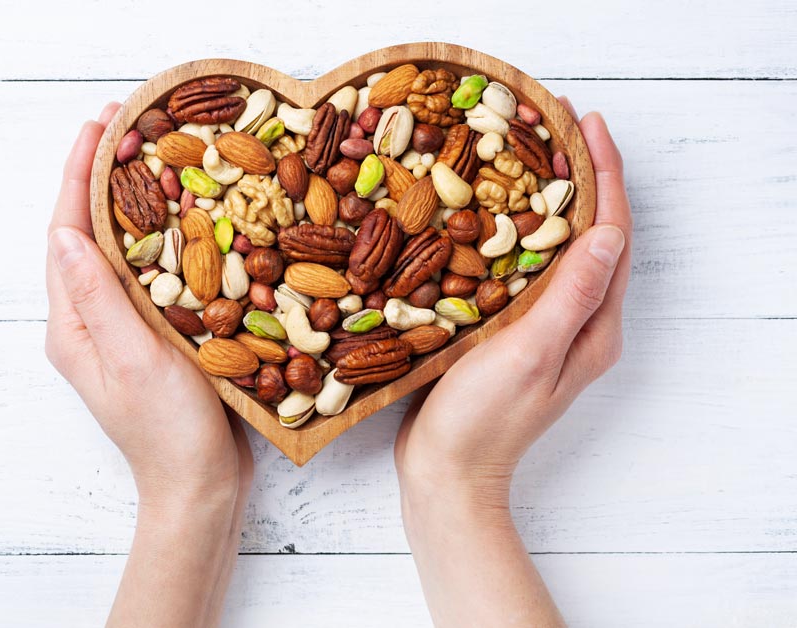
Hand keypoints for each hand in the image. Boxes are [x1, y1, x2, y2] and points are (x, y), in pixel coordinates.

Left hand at [44, 103, 251, 627]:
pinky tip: (184, 215)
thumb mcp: (133, 359)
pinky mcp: (145, 337)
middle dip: (102, 175)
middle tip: (131, 124)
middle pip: (86, 233)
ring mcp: (114, 330)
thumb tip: (65, 234)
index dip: (80, 174)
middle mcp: (84, 322)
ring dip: (130, 199)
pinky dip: (158, 235)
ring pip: (116, 249)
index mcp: (70, 326)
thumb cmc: (167, 432)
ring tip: (155, 153)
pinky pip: (145, 272)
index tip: (101, 124)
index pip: (66, 233)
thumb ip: (98, 297)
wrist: (198, 488)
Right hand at [394, 100, 631, 627]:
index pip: (612, 235)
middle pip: (591, 235)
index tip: (585, 124)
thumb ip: (569, 296)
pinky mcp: (513, 334)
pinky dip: (514, 233)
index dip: (604, 175)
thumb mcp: (529, 354)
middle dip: (580, 178)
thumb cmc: (483, 421)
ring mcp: (546, 329)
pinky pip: (523, 270)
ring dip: (547, 201)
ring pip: (556, 250)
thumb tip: (608, 232)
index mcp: (594, 327)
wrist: (446, 474)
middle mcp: (579, 324)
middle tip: (552, 127)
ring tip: (522, 157)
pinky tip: (485, 215)